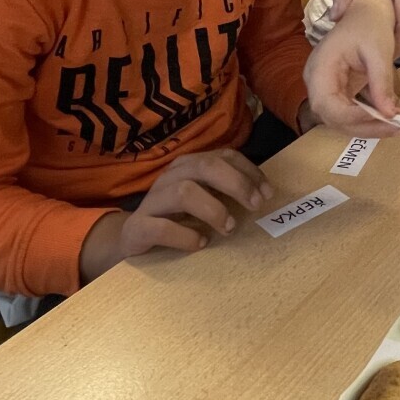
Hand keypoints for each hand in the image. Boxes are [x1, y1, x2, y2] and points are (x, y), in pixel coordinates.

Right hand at [77, 150, 274, 281]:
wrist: (132, 240)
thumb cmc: (176, 218)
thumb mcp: (203, 200)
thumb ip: (226, 193)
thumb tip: (264, 195)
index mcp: (188, 166)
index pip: (223, 156)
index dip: (249, 172)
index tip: (268, 193)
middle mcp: (169, 177)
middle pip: (205, 167)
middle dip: (236, 184)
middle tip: (255, 206)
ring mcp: (151, 202)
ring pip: (184, 192)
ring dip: (213, 209)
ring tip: (228, 228)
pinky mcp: (137, 228)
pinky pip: (160, 228)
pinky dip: (185, 236)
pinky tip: (200, 244)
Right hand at [304, 0, 399, 135]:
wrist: (366, 10)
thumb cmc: (370, 23)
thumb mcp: (379, 51)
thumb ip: (382, 82)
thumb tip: (391, 114)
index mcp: (319, 68)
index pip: (329, 107)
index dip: (356, 119)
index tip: (386, 119)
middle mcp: (316, 82)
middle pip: (334, 119)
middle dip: (366, 128)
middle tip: (399, 128)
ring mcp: (325, 88)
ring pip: (342, 121)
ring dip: (369, 127)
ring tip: (399, 127)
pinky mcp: (337, 91)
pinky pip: (349, 112)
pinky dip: (369, 119)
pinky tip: (391, 118)